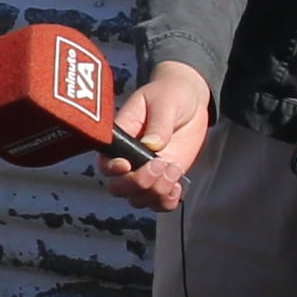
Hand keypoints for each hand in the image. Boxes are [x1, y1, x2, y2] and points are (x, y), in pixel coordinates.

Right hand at [105, 61, 213, 211]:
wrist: (190, 99)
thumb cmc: (169, 94)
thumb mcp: (163, 101)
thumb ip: (158, 123)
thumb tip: (152, 144)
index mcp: (119, 140)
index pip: (106, 164)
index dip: (114, 170)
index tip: (128, 164)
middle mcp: (129, 160)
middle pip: (120, 188)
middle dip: (139, 183)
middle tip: (161, 163)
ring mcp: (146, 173)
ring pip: (139, 199)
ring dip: (156, 192)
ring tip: (174, 169)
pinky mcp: (164, 180)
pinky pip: (160, 203)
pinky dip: (168, 201)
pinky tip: (178, 185)